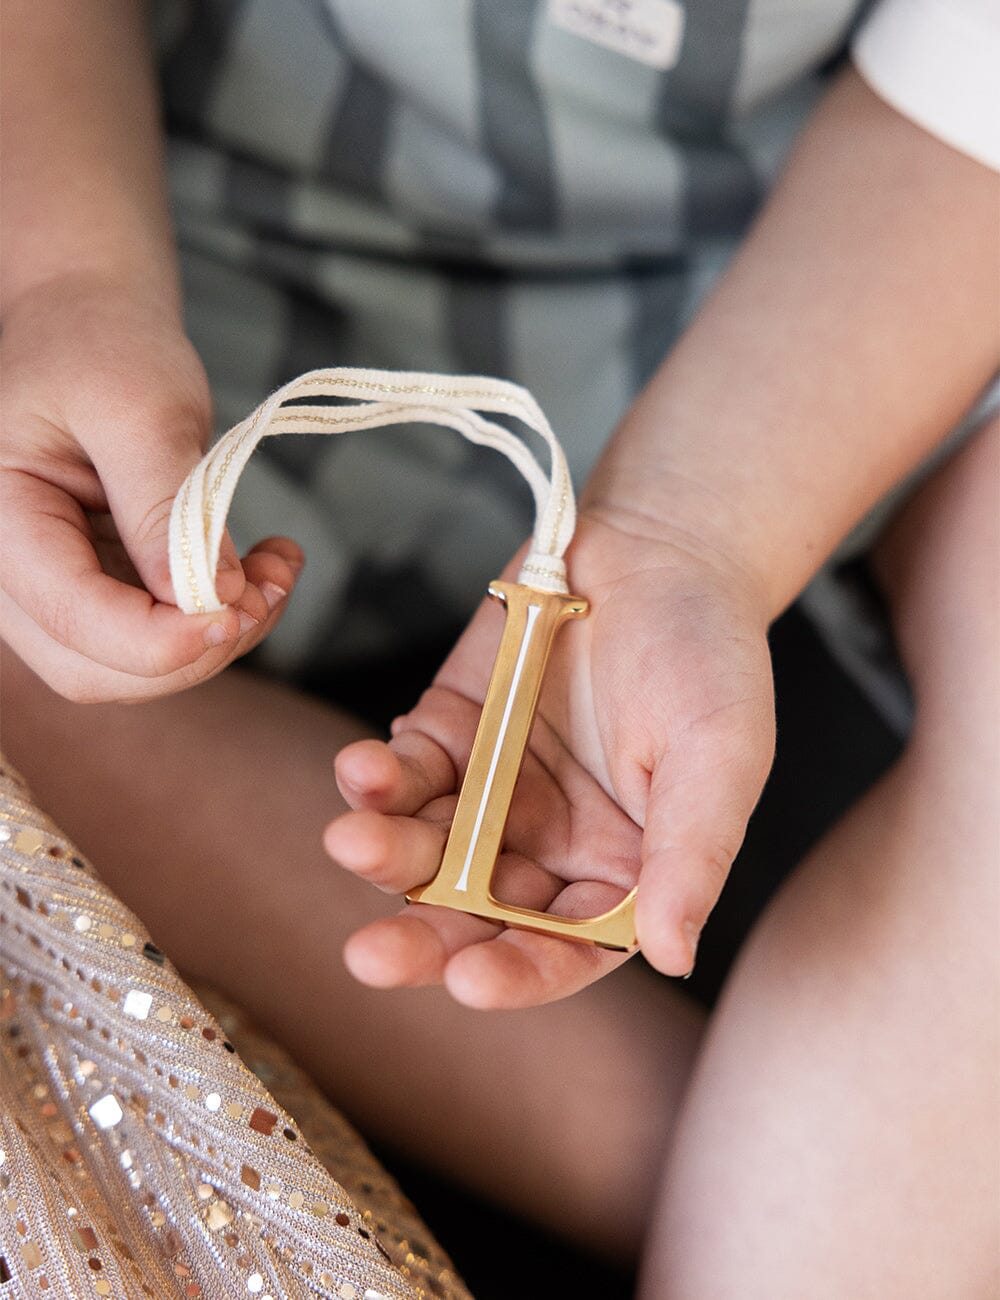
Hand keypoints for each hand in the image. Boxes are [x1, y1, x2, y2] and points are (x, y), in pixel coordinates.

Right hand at [0, 273, 301, 700]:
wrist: (91, 321)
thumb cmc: (102, 344)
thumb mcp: (140, 407)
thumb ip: (165, 505)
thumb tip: (211, 598)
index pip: (74, 621)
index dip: (162, 640)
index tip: (241, 608)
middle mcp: (11, 571)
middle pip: (98, 669)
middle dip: (196, 651)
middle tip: (271, 590)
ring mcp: (54, 587)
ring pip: (133, 667)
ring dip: (218, 639)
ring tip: (277, 572)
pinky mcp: (99, 587)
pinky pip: (157, 635)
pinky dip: (217, 619)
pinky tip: (262, 571)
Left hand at [325, 508, 774, 1007]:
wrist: (659, 548)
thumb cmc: (709, 655)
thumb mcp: (720, 756)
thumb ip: (692, 855)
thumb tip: (676, 959)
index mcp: (620, 870)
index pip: (565, 947)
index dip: (520, 972)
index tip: (472, 982)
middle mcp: (549, 845)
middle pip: (479, 914)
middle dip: (426, 938)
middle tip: (372, 956)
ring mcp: (492, 791)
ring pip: (428, 848)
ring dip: (387, 854)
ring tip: (352, 840)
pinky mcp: (449, 732)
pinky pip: (405, 771)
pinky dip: (375, 778)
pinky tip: (361, 771)